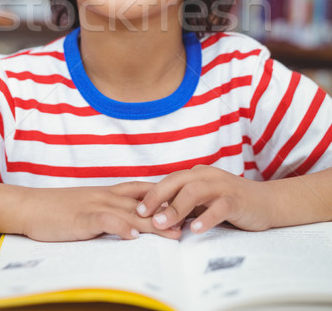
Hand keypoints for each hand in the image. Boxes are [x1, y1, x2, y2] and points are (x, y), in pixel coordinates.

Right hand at [20, 181, 181, 241]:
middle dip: (168, 214)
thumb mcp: (87, 208)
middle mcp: (105, 196)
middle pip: (143, 204)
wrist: (30, 206)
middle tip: (190, 224)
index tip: (184, 206)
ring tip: (173, 233)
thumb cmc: (58, 210)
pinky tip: (133, 236)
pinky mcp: (81, 218)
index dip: (164, 198)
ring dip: (153, 223)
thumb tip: (129, 224)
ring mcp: (94, 205)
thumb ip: (108, 212)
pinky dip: (120, 227)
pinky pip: (104, 220)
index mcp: (107, 193)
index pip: (141, 191)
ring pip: (130, 212)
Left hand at [136, 165, 274, 233]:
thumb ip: (185, 206)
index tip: (136, 208)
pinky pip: (219, 206)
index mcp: (197, 174)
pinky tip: (195, 230)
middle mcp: (207, 175)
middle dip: (158, 197)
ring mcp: (222, 185)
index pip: (170, 180)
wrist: (267, 202)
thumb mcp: (205, 202)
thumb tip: (157, 218)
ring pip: (194, 191)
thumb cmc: (230, 204)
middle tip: (143, 213)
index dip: (152, 193)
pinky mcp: (236, 199)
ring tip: (162, 223)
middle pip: (177, 181)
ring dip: (176, 207)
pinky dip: (206, 217)